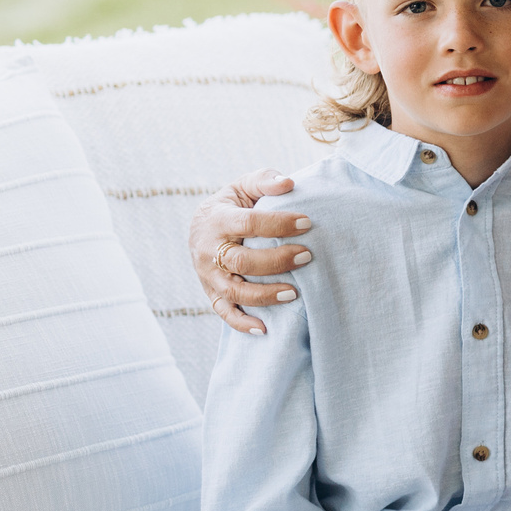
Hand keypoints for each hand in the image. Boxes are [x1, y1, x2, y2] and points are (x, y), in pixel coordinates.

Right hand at [189, 170, 312, 334]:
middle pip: (240, 261)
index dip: (278, 224)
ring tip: (294, 293)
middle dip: (276, 261)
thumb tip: (289, 183)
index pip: (248, 224)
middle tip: (307, 256)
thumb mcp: (244, 186)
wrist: (203, 226)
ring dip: (264, 295)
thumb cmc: (234, 205)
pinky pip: (224, 312)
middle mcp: (209, 250)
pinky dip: (242, 323)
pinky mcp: (211, 293)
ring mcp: (208, 275)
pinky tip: (265, 329)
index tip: (307, 222)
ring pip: (233, 291)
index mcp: (217, 220)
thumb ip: (265, 181)